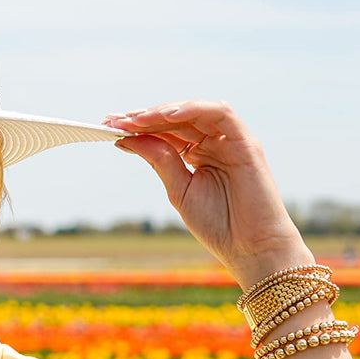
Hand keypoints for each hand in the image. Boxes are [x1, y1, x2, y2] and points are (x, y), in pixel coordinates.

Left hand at [104, 101, 312, 286]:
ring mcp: (231, 141)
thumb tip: (127, 138)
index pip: (166, 131)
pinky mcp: (246, 142)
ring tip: (136, 119)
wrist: (251, 248)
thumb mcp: (179, 189)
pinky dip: (194, 109)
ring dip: (163, 111)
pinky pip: (220, 113)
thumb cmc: (219, 225)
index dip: (138, 127)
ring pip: (195, 111)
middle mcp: (215, 143)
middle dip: (144, 117)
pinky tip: (167, 116)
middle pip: (177, 118)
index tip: (109, 126)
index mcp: (199, 154)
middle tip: (114, 120)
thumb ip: (160, 160)